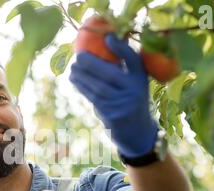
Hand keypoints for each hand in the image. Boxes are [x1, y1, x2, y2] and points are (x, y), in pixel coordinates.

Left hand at [70, 33, 157, 157]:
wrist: (136, 131)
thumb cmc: (129, 98)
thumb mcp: (133, 82)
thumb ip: (123, 66)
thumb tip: (101, 43)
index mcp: (141, 78)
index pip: (133, 60)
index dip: (122, 48)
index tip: (108, 37)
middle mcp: (135, 91)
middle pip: (111, 74)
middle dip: (91, 64)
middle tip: (78, 56)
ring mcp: (124, 105)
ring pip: (99, 88)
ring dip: (82, 77)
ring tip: (72, 68)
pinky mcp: (113, 116)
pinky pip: (94, 99)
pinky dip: (82, 88)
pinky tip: (74, 80)